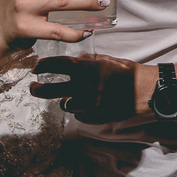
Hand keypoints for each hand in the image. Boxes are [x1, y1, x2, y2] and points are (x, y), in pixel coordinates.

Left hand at [30, 55, 150, 123]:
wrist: (142, 90)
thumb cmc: (126, 72)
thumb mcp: (106, 60)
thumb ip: (88, 61)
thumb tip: (77, 60)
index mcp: (84, 69)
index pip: (56, 66)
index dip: (43, 66)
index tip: (36, 68)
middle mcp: (81, 87)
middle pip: (50, 90)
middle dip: (38, 89)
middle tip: (33, 88)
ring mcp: (86, 104)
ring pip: (65, 104)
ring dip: (66, 100)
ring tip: (72, 96)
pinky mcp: (93, 116)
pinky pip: (79, 114)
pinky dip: (81, 110)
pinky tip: (88, 104)